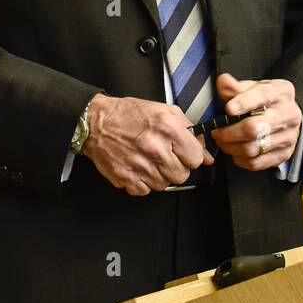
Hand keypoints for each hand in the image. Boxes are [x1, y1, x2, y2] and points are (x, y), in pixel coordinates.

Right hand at [81, 93, 210, 195]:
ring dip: (160, 174)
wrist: (95, 123)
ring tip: (149, 159)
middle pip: (182, 175)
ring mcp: (140, 165)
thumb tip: (207, 154)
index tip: (184, 153)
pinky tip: (138, 166)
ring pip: (165, 184)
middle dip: (177, 166)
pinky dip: (144, 182)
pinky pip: (146, 190)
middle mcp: (155, 148)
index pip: (196, 158)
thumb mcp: (164, 111)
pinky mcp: (126, 178)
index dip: (191, 156)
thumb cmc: (129, 115)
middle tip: (165, 156)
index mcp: (167, 128)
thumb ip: (190, 131)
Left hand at [211, 72, 301, 171]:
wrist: (287, 116)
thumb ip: (236, 86)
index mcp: (282, 92)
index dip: (244, 102)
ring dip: (230, 147)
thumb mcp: (254, 87)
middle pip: (255, 128)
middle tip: (216, 132)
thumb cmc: (266, 101)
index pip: (263, 96)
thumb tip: (222, 81)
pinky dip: (240, 159)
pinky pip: (256, 163)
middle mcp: (289, 114)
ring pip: (253, 148)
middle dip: (229, 132)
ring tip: (222, 141)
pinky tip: (235, 151)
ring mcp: (289, 136)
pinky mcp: (284, 154)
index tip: (228, 108)